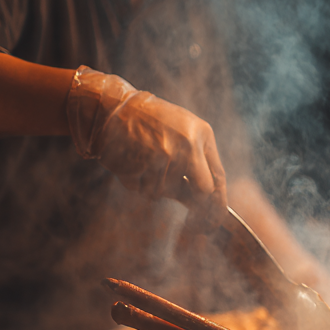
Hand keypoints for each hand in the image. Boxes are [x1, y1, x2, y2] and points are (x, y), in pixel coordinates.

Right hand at [65, 66, 226, 209]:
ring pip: (166, 192)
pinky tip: (131, 161)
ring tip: (143, 159)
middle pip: (202, 191)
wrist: (111, 108)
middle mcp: (188, 145)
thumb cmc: (149, 122)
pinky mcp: (143, 164)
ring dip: (152, 184)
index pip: (218, 178)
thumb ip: (197, 165)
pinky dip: (136, 182)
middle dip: (190, 198)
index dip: (216, 205)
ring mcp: (165, 155)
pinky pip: (143, 189)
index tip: (212, 221)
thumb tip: (207, 202)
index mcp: (202, 134)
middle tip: (174, 191)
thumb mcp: (182, 133)